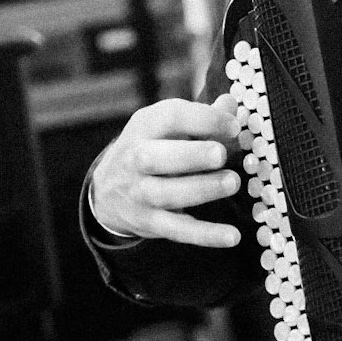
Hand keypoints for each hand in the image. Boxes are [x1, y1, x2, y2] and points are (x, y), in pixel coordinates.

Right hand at [88, 97, 243, 247]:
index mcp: (144, 127)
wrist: (108, 189)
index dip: (203, 119)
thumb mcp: (167, 124)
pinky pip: (177, 230)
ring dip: (200, 189)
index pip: (170, 117)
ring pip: (166, 194)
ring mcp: (139, 193)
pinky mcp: (149, 222)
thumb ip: (202, 116)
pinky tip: (232, 236)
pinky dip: (205, 235)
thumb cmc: (152, 147)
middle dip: (190, 155)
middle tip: (220, 154)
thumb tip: (231, 104)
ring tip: (232, 182)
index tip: (233, 126)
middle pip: (155, 157)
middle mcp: (136, 159)